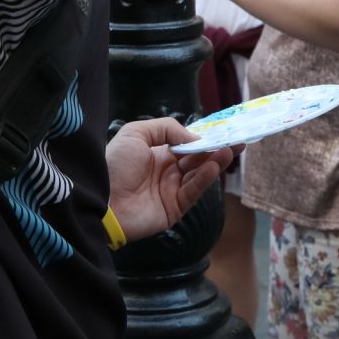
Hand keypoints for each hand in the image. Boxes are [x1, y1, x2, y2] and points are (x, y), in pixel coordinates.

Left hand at [104, 117, 235, 241]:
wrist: (100, 201)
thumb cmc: (115, 164)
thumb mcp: (136, 133)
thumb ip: (167, 129)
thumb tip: (194, 137)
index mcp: (157, 153)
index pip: (186, 145)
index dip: (204, 138)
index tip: (223, 131)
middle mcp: (166, 171)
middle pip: (197, 159)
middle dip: (216, 149)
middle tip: (237, 141)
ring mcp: (171, 190)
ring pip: (199, 174)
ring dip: (215, 161)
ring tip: (229, 150)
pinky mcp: (174, 208)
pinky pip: (193, 191)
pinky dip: (206, 179)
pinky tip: (214, 165)